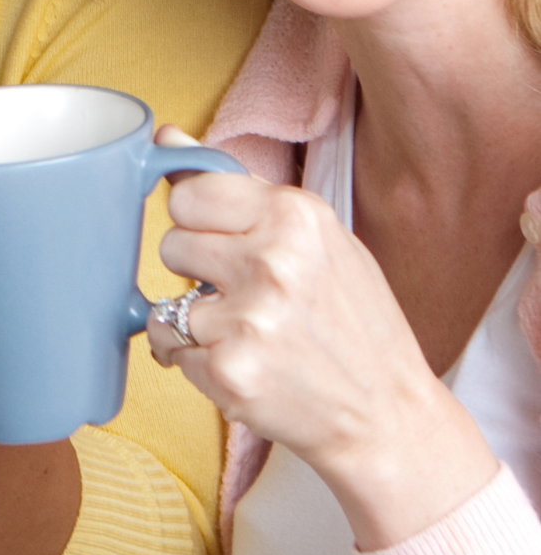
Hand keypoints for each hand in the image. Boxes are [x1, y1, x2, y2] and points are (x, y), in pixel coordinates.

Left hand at [147, 126, 496, 548]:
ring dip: (193, 323)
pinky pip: (170, 350)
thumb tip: (165, 137)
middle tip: (242, 294)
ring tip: (246, 335)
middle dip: (195, 271)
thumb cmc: (353, 322)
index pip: (189, 193)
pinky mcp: (230, 373)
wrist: (390, 417)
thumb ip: (237, 187)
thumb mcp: (314, 237)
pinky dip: (194, 362)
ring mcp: (249, 320)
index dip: (199, 221)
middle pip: (171, 244)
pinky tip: (242, 366)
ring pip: (164, 304)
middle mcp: (272, 261)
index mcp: (295, 215)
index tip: (223, 241)